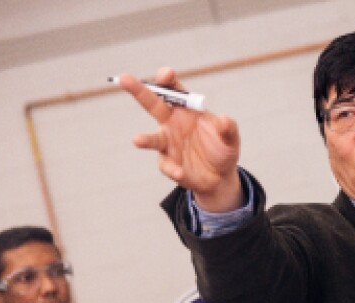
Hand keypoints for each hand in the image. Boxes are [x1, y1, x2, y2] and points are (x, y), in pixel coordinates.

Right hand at [117, 68, 242, 210]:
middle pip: (153, 104)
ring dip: (145, 139)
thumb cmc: (222, 150)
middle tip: (124, 77)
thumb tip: (224, 120)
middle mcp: (172, 123)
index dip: (168, 79)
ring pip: (153, 138)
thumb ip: (229, 128)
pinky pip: (167, 165)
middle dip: (139, 90)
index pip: (174, 90)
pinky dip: (173, 169)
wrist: (220, 177)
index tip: (167, 74)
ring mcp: (168, 143)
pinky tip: (180, 173)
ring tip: (137, 140)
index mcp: (186, 110)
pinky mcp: (168, 163)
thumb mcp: (231, 139)